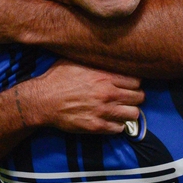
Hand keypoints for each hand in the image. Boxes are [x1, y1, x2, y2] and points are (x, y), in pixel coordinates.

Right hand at [25, 59, 143, 133]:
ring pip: (134, 114)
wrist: (43, 100)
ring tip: (122, 110)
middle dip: (135, 97)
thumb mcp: (76, 61)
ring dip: (129, 112)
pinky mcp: (97, 126)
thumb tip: (105, 53)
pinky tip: (111, 120)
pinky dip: (118, 125)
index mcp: (105, 76)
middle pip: (139, 97)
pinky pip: (120, 128)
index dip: (134, 83)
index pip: (136, 80)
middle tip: (128, 98)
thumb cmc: (57, 78)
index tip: (129, 85)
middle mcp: (108, 94)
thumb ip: (94, 60)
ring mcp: (103, 111)